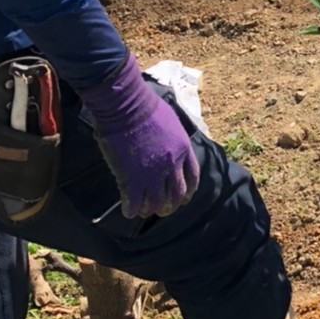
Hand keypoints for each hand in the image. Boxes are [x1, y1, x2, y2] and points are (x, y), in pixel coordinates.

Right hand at [80, 53, 200, 218]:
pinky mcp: (132, 178)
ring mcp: (152, 173)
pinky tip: (128, 212)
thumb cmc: (147, 107)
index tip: (184, 198)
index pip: (193, 177)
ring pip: (155, 202)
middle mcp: (172, 165)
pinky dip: (131, 210)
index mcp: (183, 149)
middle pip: (176, 193)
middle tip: (164, 210)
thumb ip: (175, 139)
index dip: (189, 191)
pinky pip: (134, 202)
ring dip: (150, 209)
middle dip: (171, 205)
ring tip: (144, 212)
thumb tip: (172, 146)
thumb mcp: (173, 122)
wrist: (127, 106)